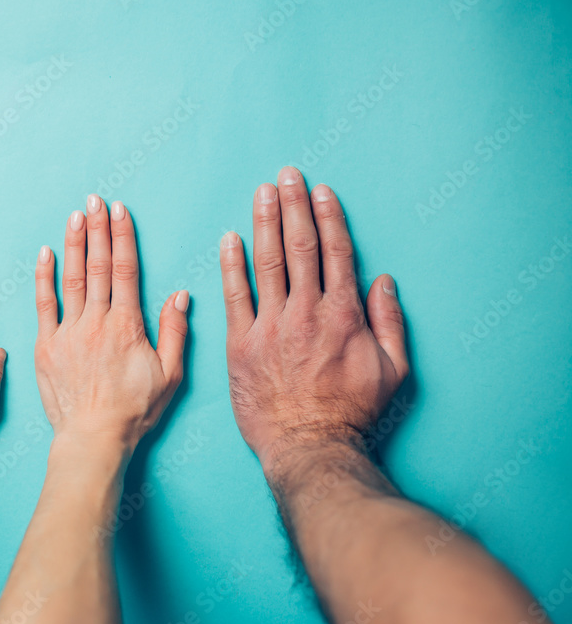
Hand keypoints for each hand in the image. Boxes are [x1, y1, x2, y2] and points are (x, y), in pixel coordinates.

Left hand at [34, 195, 188, 450]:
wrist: (93, 437)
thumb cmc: (134, 410)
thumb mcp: (169, 375)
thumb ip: (174, 332)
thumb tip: (180, 296)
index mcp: (127, 325)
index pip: (125, 270)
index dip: (122, 237)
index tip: (119, 212)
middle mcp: (96, 322)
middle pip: (98, 266)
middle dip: (97, 230)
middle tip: (94, 201)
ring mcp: (68, 332)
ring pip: (71, 279)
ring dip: (74, 245)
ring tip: (75, 216)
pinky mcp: (46, 346)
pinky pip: (44, 305)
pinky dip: (44, 278)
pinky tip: (46, 253)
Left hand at [219, 167, 408, 473]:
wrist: (309, 448)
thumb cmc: (352, 413)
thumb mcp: (394, 370)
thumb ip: (391, 322)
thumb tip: (382, 280)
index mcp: (344, 315)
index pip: (335, 252)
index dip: (327, 217)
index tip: (320, 191)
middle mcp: (307, 312)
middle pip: (299, 247)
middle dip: (293, 206)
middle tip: (287, 175)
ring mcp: (271, 326)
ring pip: (266, 263)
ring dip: (264, 222)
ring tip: (261, 192)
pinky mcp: (241, 344)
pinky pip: (235, 296)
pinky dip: (232, 265)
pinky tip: (229, 238)